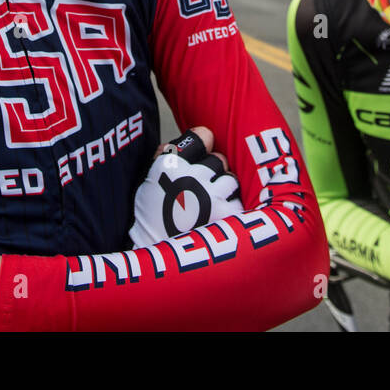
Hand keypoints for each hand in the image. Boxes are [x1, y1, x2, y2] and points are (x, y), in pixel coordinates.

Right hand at [129, 125, 242, 246]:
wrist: (154, 256)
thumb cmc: (152, 214)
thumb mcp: (151, 176)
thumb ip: (174, 149)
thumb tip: (207, 133)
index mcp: (168, 164)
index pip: (203, 136)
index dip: (202, 146)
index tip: (197, 158)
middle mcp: (190, 177)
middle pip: (219, 159)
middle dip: (212, 173)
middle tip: (197, 192)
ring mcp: (210, 197)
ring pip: (231, 180)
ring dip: (223, 191)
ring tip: (206, 208)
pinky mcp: (226, 217)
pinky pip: (238, 201)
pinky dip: (229, 210)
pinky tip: (214, 221)